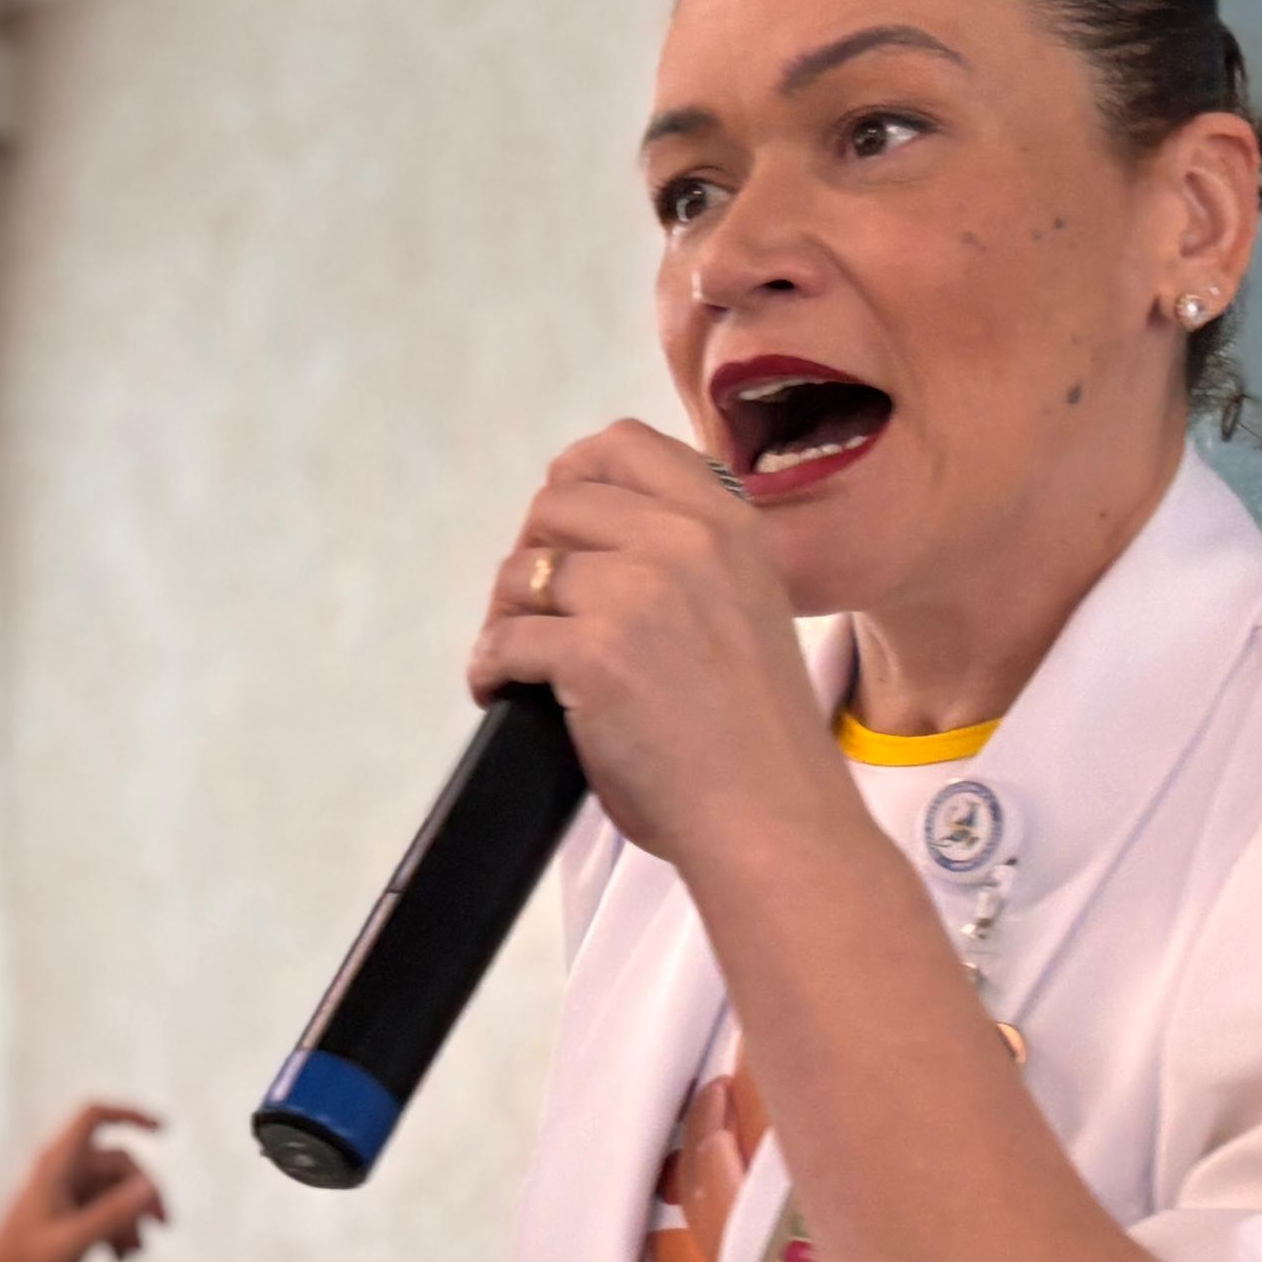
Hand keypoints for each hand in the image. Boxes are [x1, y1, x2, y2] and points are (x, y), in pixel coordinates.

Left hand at [0, 1103, 168, 1261]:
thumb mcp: (73, 1242)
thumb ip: (112, 1213)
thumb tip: (149, 1186)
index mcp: (55, 1165)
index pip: (93, 1116)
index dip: (130, 1114)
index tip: (164, 1130)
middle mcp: (60, 1173)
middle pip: (117, 1161)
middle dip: (143, 1190)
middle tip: (163, 1224)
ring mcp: (63, 1195)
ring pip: (114, 1191)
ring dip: (132, 1217)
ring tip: (135, 1253)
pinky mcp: (65, 1218)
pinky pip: (103, 1211)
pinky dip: (118, 1230)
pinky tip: (120, 1260)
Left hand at [467, 420, 846, 879]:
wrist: (773, 816)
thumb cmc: (754, 733)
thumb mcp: (746, 605)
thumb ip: (687, 558)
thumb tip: (586, 540)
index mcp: (728, 523)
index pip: (621, 445)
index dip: (572, 484)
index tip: (561, 536)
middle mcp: (687, 541)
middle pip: (555, 502)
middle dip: (531, 557)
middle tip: (531, 612)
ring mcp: (640, 593)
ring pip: (521, 570)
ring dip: (503, 617)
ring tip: (515, 661)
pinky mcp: (595, 653)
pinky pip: (503, 640)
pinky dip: (488, 669)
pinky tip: (499, 692)